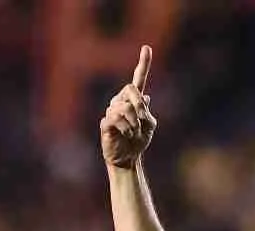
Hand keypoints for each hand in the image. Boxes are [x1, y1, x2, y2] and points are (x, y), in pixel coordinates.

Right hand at [100, 45, 156, 168]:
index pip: (138, 79)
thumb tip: (146, 98)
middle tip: (142, 119)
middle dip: (140, 105)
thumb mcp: (149, 126)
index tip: (147, 48)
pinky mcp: (105, 123)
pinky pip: (116, 119)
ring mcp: (111, 110)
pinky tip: (127, 135)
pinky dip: (126, 128)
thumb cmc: (138, 141)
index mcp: (133, 100)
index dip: (143, 64)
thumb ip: (147, 112)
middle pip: (131, 89)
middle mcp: (120, 101)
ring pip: (125, 107)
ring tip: (134, 133)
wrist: (128, 159)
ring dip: (134, 123)